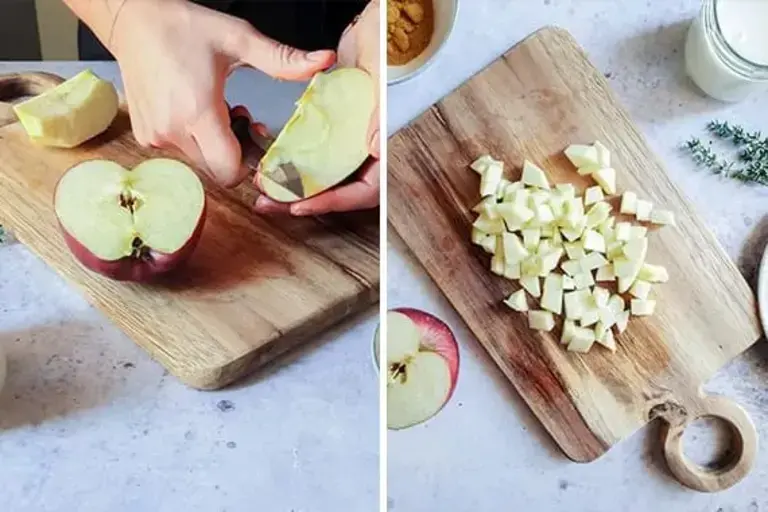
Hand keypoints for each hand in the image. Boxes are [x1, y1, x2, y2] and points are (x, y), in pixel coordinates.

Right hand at [108, 0, 334, 187]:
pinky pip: (180, 151)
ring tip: (217, 109)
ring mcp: (155, 136)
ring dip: (215, 144)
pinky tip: (194, 110)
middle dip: (236, 151)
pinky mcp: (145, 135)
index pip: (229, 171)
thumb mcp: (238, 39)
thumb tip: (325, 61)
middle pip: (218, 169)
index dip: (249, 165)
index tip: (257, 137)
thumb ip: (282, 59)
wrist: (131, 20)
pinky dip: (193, 138)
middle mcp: (173, 131)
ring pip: (200, 161)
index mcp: (198, 112)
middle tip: (240, 116)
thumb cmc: (182, 27)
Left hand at [254, 0, 379, 215]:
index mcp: (384, 145)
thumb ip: (380, 117)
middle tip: (270, 201)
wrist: (378, 20)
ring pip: (322, 173)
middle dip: (304, 199)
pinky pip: (314, 150)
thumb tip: (373, 150)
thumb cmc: (387, 45)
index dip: (335, 201)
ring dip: (294, 182)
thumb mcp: (383, 79)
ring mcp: (350, 137)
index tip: (302, 203)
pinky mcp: (334, 124)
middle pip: (339, 188)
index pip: (365, 190)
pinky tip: (271, 158)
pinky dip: (293, 158)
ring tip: (264, 186)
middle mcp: (367, 147)